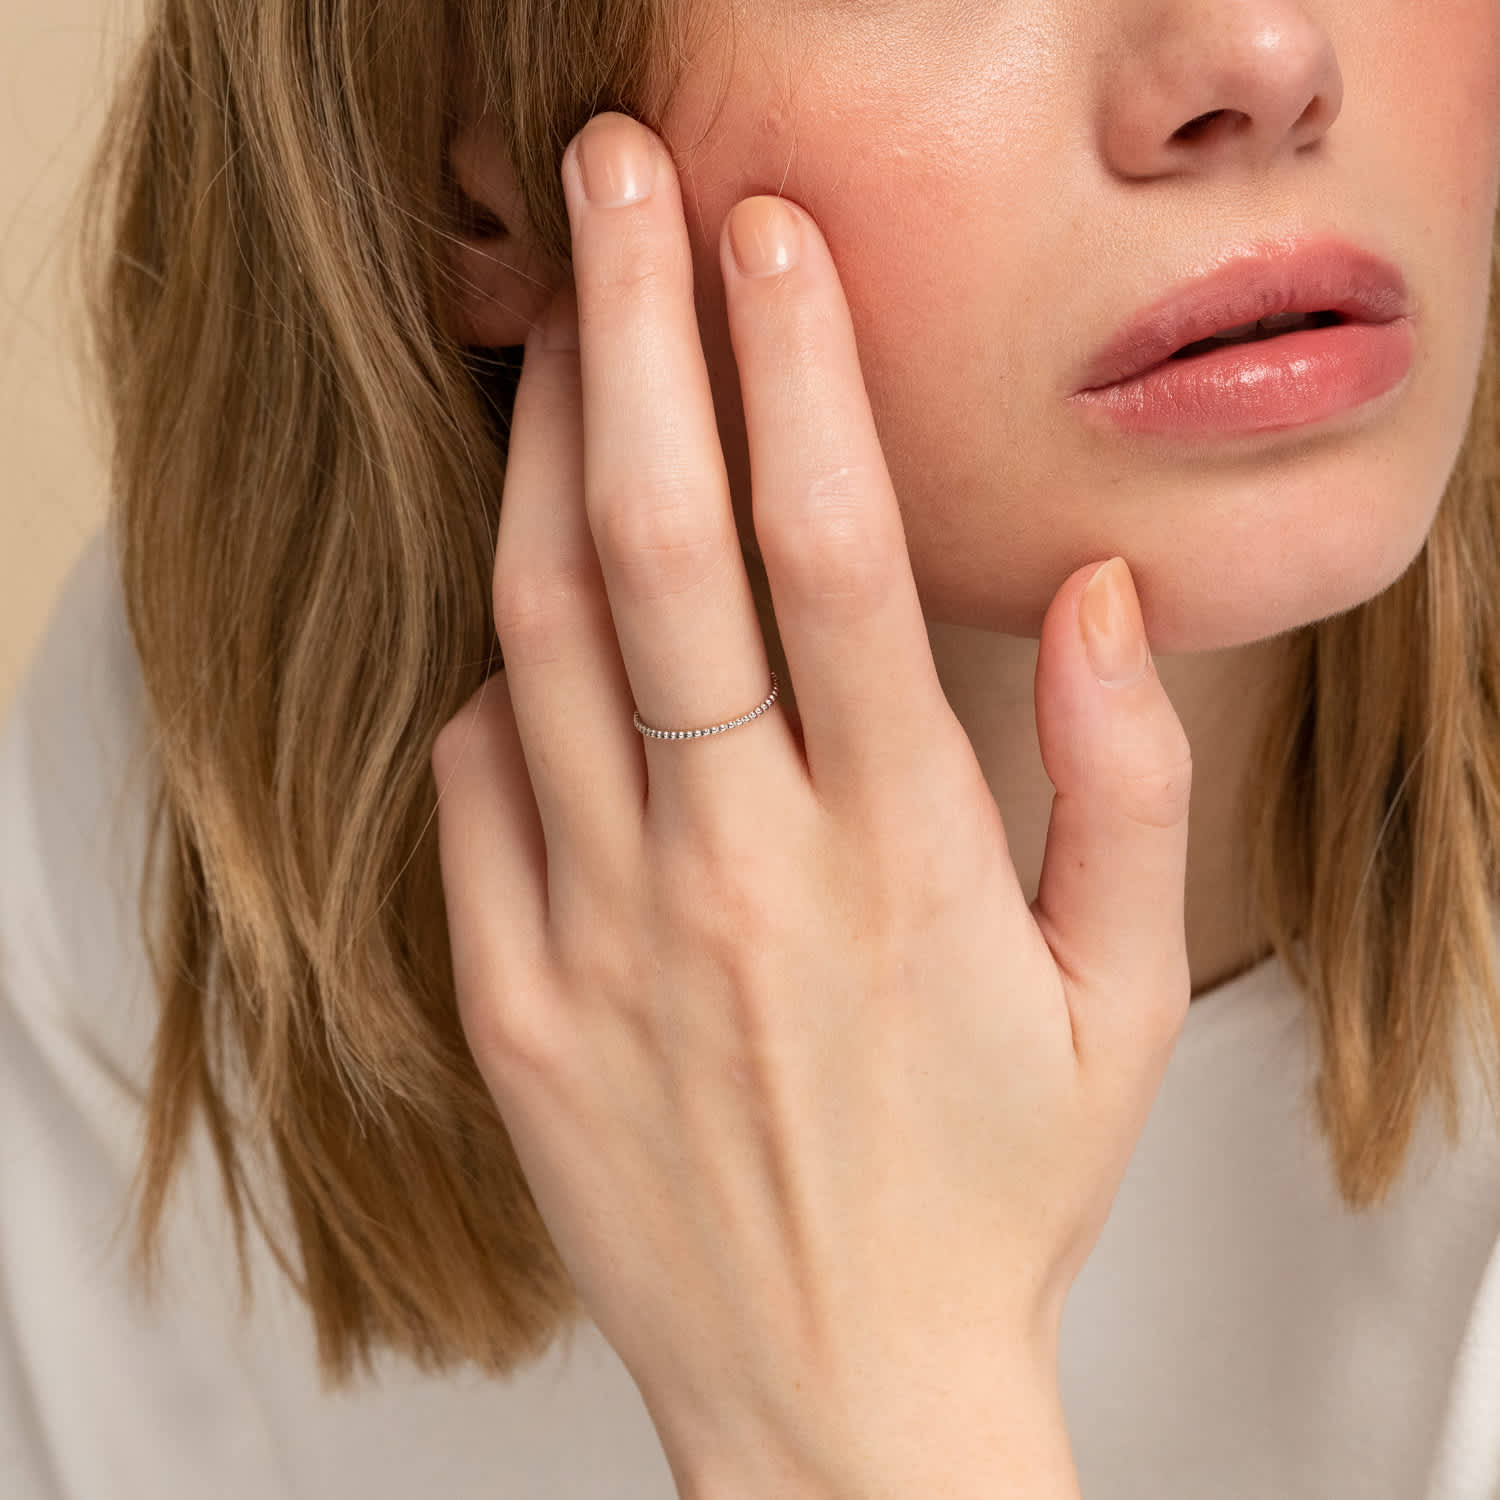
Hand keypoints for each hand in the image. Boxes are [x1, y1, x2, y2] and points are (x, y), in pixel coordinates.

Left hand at [431, 111, 1192, 1499]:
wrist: (837, 1392)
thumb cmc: (992, 1195)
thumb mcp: (1118, 1005)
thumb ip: (1122, 786)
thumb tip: (1091, 595)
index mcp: (896, 861)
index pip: (831, 555)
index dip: (796, 369)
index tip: (769, 236)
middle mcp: (733, 873)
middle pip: (657, 547)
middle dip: (630, 332)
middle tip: (609, 182)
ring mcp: (600, 935)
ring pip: (539, 638)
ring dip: (536, 458)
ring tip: (544, 329)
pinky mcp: (511, 1000)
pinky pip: (474, 781)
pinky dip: (497, 672)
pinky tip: (530, 617)